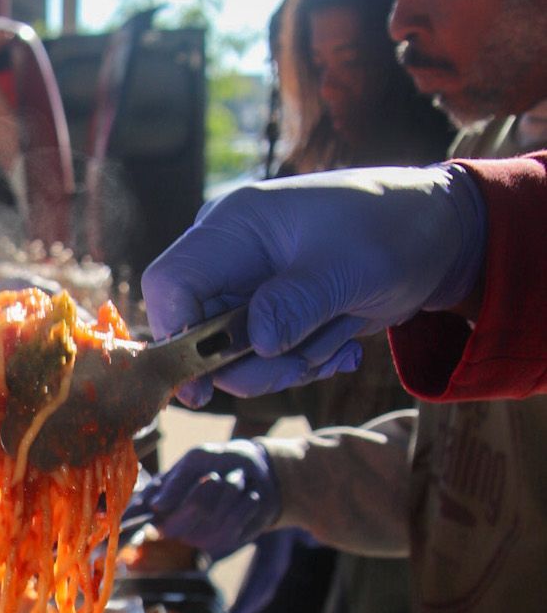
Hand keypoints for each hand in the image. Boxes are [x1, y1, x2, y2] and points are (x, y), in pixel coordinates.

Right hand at [138, 441, 278, 557]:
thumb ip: (176, 482)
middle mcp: (171, 526)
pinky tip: (247, 496)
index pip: (133, 523)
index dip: (124, 533)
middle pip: (180, 519)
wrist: (255, 470)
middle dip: (204, 492)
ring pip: (212, 517)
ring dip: (231, 490)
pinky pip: (234, 524)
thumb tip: (156, 508)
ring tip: (234, 480)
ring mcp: (196, 538)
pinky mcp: (223, 543)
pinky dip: (246, 502)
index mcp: (157, 504)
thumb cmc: (218, 461)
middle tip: (215, 477)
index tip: (119, 537)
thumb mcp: (196, 460)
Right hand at [141, 165, 486, 402]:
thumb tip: (253, 345)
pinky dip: (305, 363)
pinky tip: (345, 347)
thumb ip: (295, 304)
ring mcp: (251, 287)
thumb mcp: (348, 268)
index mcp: (234, 225)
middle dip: (254, 363)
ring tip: (339, 343)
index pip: (171, 284)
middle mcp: (231, 256)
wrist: (440, 236)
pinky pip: (266, 359)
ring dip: (289, 365)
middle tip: (305, 365)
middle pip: (201, 331)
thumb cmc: (393, 231)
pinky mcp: (274, 314)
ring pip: (236, 356)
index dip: (176, 336)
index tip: (201, 388)